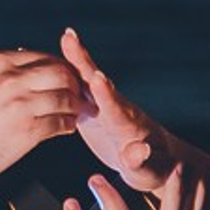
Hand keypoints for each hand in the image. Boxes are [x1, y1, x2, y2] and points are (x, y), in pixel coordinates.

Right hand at [0, 49, 84, 189]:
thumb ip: (5, 75)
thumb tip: (31, 70)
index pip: (43, 57)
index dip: (61, 68)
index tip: (68, 79)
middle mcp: (10, 78)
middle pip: (60, 72)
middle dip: (74, 84)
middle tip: (81, 95)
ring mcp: (20, 103)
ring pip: (65, 97)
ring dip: (76, 105)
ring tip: (78, 112)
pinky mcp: (27, 130)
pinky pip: (60, 122)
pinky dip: (69, 124)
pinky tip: (68, 127)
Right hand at [63, 27, 171, 190]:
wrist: (154, 159)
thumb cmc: (154, 169)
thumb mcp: (149, 172)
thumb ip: (141, 163)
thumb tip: (137, 152)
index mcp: (128, 126)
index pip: (115, 109)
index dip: (106, 95)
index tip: (98, 78)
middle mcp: (116, 109)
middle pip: (98, 84)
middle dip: (86, 63)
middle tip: (73, 41)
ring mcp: (104, 106)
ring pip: (87, 80)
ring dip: (77, 59)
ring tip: (67, 36)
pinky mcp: (94, 109)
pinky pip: (78, 88)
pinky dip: (68, 71)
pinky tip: (55, 56)